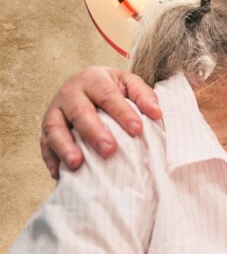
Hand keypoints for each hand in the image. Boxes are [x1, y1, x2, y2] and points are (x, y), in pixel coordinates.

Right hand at [40, 66, 161, 178]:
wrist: (85, 85)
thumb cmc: (112, 88)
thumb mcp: (129, 84)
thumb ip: (143, 96)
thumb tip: (156, 113)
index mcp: (93, 79)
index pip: (108, 96)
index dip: (122, 113)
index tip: (137, 130)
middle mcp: (70, 93)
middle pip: (79, 112)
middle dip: (94, 132)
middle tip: (109, 150)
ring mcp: (55, 111)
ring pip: (54, 128)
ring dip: (65, 147)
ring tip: (77, 163)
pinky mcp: (46, 129)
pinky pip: (44, 144)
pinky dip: (52, 159)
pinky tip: (61, 174)